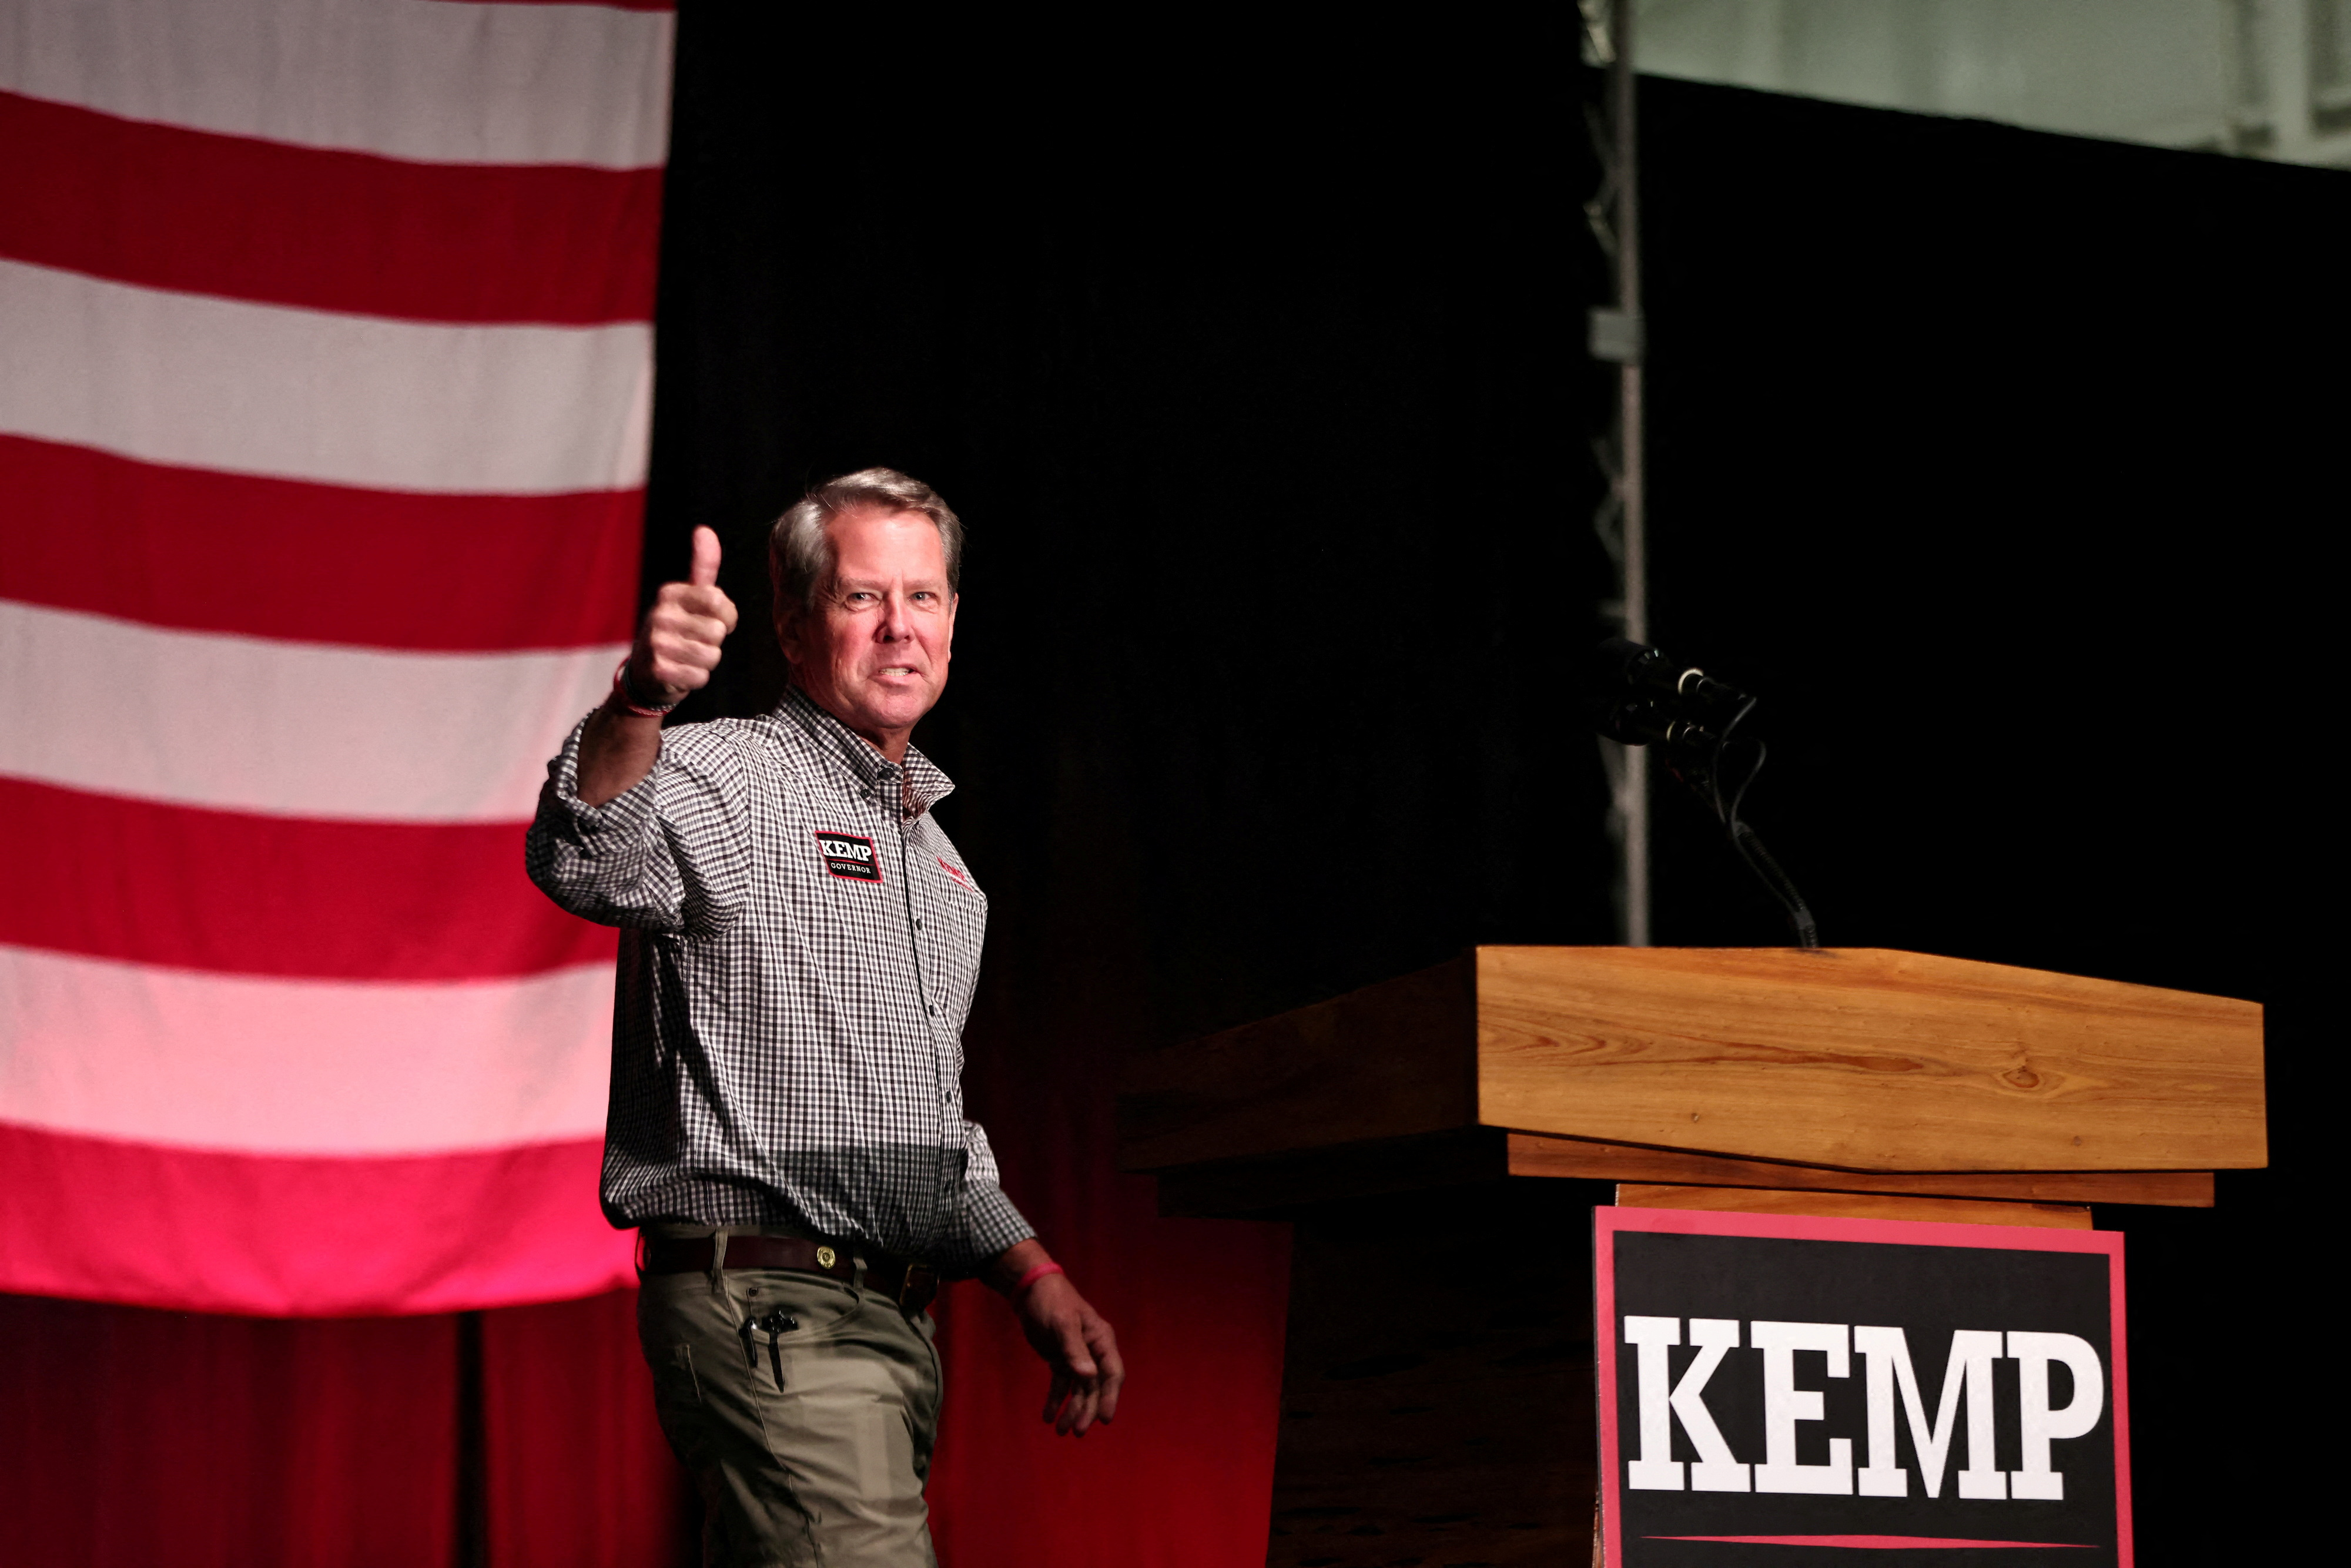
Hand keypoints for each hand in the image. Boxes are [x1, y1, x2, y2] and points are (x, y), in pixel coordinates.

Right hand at [628, 526, 736, 705]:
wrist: (647, 672)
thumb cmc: (678, 630)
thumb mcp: (689, 596)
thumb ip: (702, 566)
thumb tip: (704, 529)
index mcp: (670, 593)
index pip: (719, 601)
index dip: (726, 617)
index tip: (713, 620)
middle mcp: (660, 615)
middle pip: (717, 631)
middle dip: (714, 641)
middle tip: (695, 641)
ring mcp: (656, 643)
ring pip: (711, 655)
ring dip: (706, 661)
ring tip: (688, 656)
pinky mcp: (658, 671)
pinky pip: (700, 677)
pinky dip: (696, 678)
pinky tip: (681, 672)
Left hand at [995, 1245, 1123, 1436]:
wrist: (1030, 1291)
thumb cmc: (1052, 1301)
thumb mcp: (1063, 1323)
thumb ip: (1074, 1349)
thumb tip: (1088, 1377)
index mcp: (1101, 1340)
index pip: (1111, 1374)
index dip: (1110, 1397)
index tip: (1105, 1420)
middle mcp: (1093, 1351)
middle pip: (1095, 1388)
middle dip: (1087, 1410)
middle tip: (1077, 1431)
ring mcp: (1077, 1357)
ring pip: (1079, 1390)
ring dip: (1072, 1410)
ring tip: (1061, 1431)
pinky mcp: (1060, 1360)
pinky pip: (1061, 1385)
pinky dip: (1056, 1401)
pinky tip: (1048, 1416)